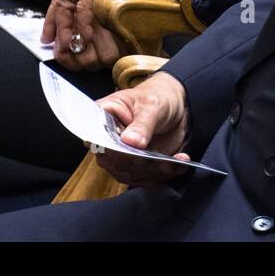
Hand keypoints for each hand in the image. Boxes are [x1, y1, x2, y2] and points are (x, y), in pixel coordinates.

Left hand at [42, 0, 177, 70]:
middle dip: (56, 28)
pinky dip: (84, 23)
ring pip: (69, 5)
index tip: (51, 38)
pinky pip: (86, 4)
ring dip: (68, 30)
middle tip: (57, 49)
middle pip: (61, 2)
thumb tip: (119, 24)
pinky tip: (85, 37)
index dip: (55, 19)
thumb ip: (117, 1)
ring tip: (71, 48)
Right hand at [94, 72, 191, 186]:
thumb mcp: (152, 105)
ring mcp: (122, 156)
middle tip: (155, 157)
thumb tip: (130, 142)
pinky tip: (179, 163)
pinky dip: (164, 174)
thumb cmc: (157, 97)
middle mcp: (108, 140)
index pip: (95, 137)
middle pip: (112, 161)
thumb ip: (142, 123)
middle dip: (136, 163)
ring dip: (153, 171)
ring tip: (173, 161)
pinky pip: (147, 178)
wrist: (175, 106)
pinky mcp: (138, 167)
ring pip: (130, 174)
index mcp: (103, 116)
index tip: (128, 149)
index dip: (108, 148)